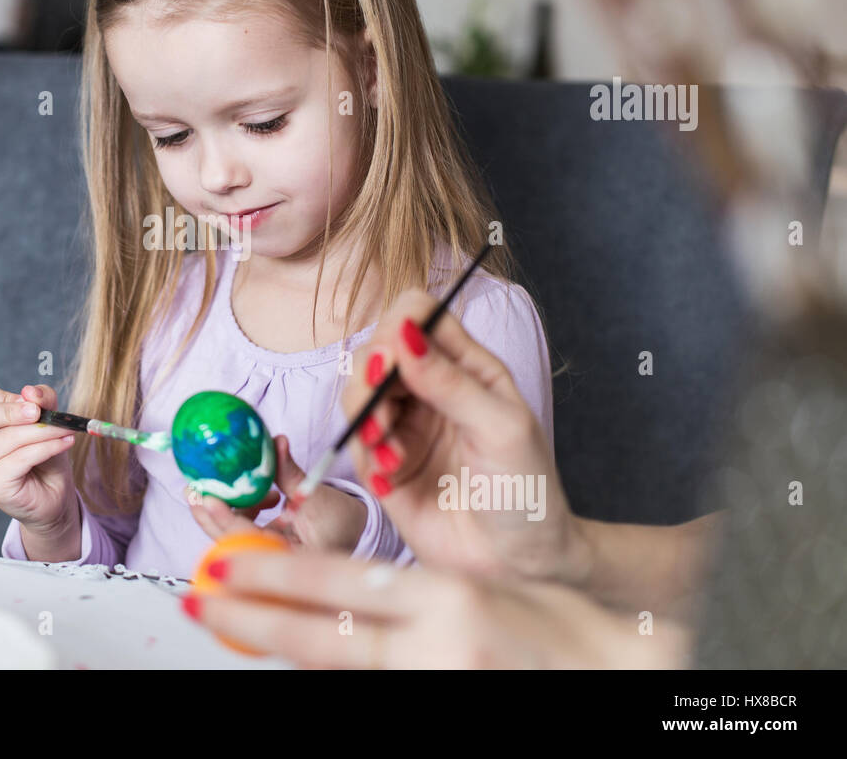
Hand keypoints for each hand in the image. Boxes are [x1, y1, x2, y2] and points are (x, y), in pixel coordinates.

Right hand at [0, 382, 78, 542]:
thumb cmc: (43, 452)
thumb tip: (30, 392)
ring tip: (65, 430)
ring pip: (7, 438)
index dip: (6, 395)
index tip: (33, 403)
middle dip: (9, 411)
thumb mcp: (46, 418)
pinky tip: (64, 443)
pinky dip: (47, 447)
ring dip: (42, 431)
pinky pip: (21, 459)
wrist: (54, 491)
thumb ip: (41, 400)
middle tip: (38, 413)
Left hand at [182, 549, 692, 667]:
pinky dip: (346, 677)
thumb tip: (343, 598)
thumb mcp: (481, 590)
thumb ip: (413, 594)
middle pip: (322, 634)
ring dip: (293, 650)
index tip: (224, 568)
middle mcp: (437, 646)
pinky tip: (314, 666)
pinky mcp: (444, 707)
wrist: (626, 673)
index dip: (273, 577)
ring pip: (343, 671)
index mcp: (448, 600)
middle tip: (201, 602)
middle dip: (254, 619)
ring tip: (246, 633)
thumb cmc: (563, 630)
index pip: (340, 583)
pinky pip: (379, 691)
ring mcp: (439, 684)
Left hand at [189, 434, 367, 552]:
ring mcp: (266, 561)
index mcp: (293, 562)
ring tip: (234, 487)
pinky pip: (240, 533)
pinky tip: (256, 497)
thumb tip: (275, 442)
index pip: (251, 544)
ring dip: (225, 511)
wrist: (355, 530)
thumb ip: (290, 471)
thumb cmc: (341, 517)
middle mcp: (275, 569)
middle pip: (231, 547)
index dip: (227, 520)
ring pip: (232, 540)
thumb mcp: (316, 493)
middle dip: (210, 516)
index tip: (208, 498)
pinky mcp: (261, 551)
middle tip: (193, 490)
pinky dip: (239, 512)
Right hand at [344, 289, 585, 584]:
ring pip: (355, 391)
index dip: (398, 325)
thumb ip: (450, 381)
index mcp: (466, 366)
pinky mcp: (382, 464)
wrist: (518, 566)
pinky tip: (390, 474)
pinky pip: (353, 441)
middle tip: (380, 407)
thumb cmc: (527, 493)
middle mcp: (429, 389)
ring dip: (363, 416)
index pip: (417, 315)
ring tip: (389, 451)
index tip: (395, 357)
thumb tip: (404, 334)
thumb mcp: (500, 428)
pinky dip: (364, 453)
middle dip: (371, 375)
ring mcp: (403, 425)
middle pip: (376, 350)